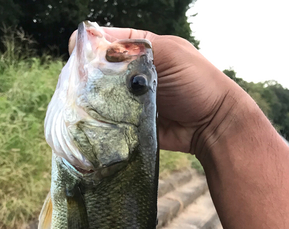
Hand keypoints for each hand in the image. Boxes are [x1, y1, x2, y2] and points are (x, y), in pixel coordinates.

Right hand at [69, 27, 243, 154]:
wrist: (213, 126)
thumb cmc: (197, 83)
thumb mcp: (170, 53)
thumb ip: (136, 47)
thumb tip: (97, 43)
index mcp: (144, 51)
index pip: (109, 42)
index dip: (91, 46)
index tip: (75, 54)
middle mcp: (134, 74)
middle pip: (101, 72)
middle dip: (88, 76)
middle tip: (75, 84)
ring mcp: (132, 101)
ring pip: (103, 97)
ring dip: (93, 100)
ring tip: (79, 104)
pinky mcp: (132, 124)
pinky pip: (112, 122)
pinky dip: (103, 122)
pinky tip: (91, 122)